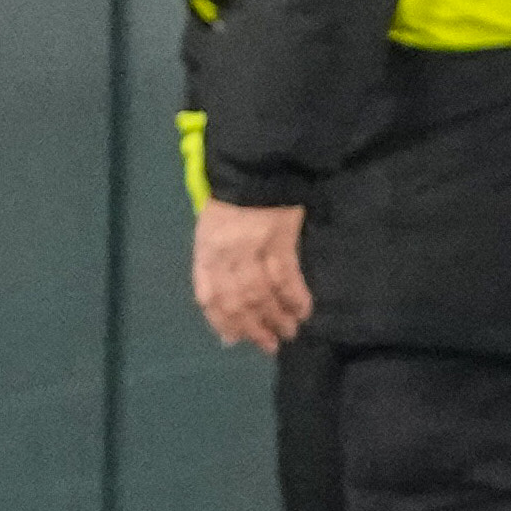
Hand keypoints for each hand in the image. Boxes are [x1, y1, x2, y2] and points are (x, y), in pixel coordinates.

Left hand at [188, 197, 311, 350]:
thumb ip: (215, 269)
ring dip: (277, 317)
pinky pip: (286, 275)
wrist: (254, 165)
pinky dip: (295, 296)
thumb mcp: (211, 232)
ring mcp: (253, 246)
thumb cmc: (231, 200)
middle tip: (271, 345)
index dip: (223, 322)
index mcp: (206, 251)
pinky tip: (303, 309)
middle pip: (239, 301)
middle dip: (255, 328)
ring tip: (289, 332)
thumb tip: (226, 315)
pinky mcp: (280, 238)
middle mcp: (225, 254)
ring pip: (262, 293)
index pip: (210, 297)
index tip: (237, 340)